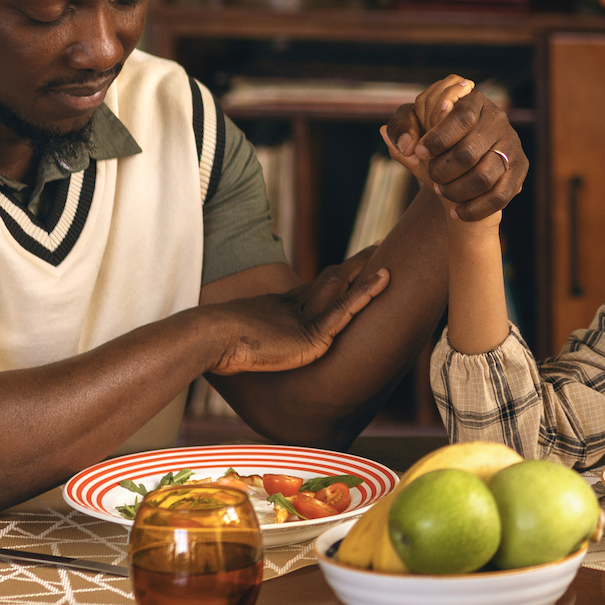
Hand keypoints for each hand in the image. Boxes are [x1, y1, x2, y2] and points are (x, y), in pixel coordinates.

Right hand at [210, 249, 391, 374]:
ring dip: (368, 274)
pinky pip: (346, 311)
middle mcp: (298, 307)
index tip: (352, 262)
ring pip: (344, 289)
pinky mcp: (315, 335)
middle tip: (378, 247)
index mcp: (285, 308)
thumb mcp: (248, 339)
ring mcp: (307, 319)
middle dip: (356, 264)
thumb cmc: (223, 343)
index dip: (338, 274)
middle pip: (334, 279)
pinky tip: (383, 280)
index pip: (319, 287)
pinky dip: (365, 294)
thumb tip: (242, 358)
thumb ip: (259, 342)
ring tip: (390, 260)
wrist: (214, 340)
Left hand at [383, 80, 525, 221]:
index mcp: (472, 101)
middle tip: (431, 177)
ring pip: (483, 176)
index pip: (460, 116)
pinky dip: (474, 209)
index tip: (419, 153)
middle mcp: (498, 118)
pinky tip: (457, 213)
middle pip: (469, 151)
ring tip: (442, 192)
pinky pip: (498, 195)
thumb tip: (390, 136)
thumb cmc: (435, 148)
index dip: (438, 138)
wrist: (463, 172)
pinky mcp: (521, 168)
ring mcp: (513, 144)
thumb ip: (400, 130)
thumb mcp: (414, 135)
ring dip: (456, 190)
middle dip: (443, 170)